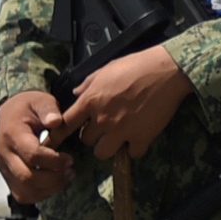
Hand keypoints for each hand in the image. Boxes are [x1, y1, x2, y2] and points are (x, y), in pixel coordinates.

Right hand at [0, 91, 71, 201]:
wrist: (8, 113)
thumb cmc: (27, 107)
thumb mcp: (40, 100)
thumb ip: (48, 109)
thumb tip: (56, 121)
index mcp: (12, 134)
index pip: (32, 155)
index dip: (54, 161)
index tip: (70, 159)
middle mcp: (4, 154)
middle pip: (27, 178)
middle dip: (54, 178)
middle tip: (70, 170)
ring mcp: (4, 167)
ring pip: (24, 191)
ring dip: (49, 189)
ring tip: (66, 177)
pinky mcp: (8, 176)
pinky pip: (22, 195)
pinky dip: (40, 194)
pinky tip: (54, 183)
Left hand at [51, 45, 195, 167]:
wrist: (166, 70)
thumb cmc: (137, 65)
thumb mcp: (106, 69)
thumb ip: (88, 84)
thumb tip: (77, 93)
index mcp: (91, 100)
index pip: (66, 123)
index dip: (58, 134)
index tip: (53, 143)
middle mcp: (103, 118)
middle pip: (86, 141)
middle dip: (93, 136)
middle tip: (105, 128)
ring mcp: (122, 130)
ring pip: (103, 153)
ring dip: (109, 147)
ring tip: (118, 138)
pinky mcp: (142, 137)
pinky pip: (132, 154)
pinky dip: (135, 148)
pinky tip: (139, 138)